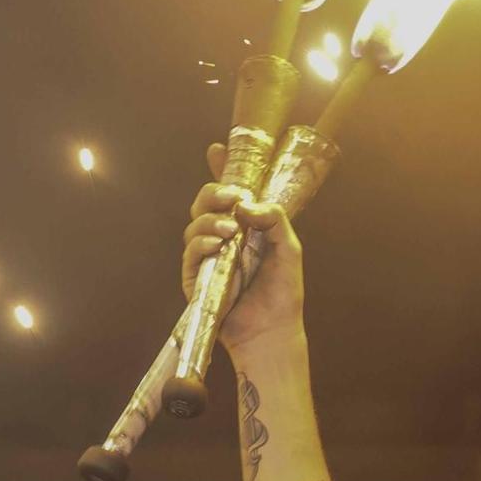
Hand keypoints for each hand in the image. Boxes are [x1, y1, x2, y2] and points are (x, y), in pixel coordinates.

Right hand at [181, 143, 305, 357]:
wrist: (273, 330)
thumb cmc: (283, 292)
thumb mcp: (289, 249)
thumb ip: (274, 220)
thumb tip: (246, 204)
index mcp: (246, 228)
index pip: (229, 194)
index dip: (221, 170)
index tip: (217, 150)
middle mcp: (224, 238)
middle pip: (204, 204)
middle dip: (213, 193)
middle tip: (231, 196)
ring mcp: (207, 257)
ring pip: (195, 225)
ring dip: (210, 220)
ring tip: (231, 229)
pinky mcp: (195, 277)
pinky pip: (191, 252)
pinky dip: (202, 243)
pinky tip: (218, 244)